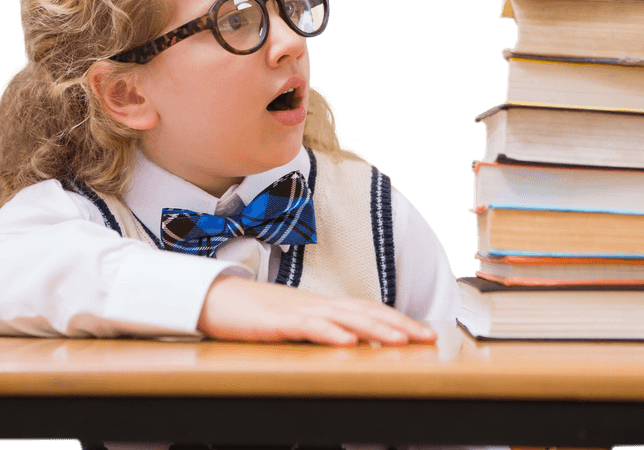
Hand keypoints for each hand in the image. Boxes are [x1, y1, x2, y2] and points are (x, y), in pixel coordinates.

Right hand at [197, 274, 437, 345]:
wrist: (214, 299)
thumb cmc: (252, 314)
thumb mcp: (293, 324)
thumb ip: (320, 330)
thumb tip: (348, 344)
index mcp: (322, 305)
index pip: (368, 310)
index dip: (398, 320)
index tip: (424, 333)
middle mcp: (317, 304)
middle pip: (366, 311)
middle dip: (400, 325)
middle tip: (429, 337)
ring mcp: (298, 311)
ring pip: (344, 318)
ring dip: (375, 329)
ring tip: (400, 341)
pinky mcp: (277, 321)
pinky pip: (308, 327)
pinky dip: (330, 334)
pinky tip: (347, 343)